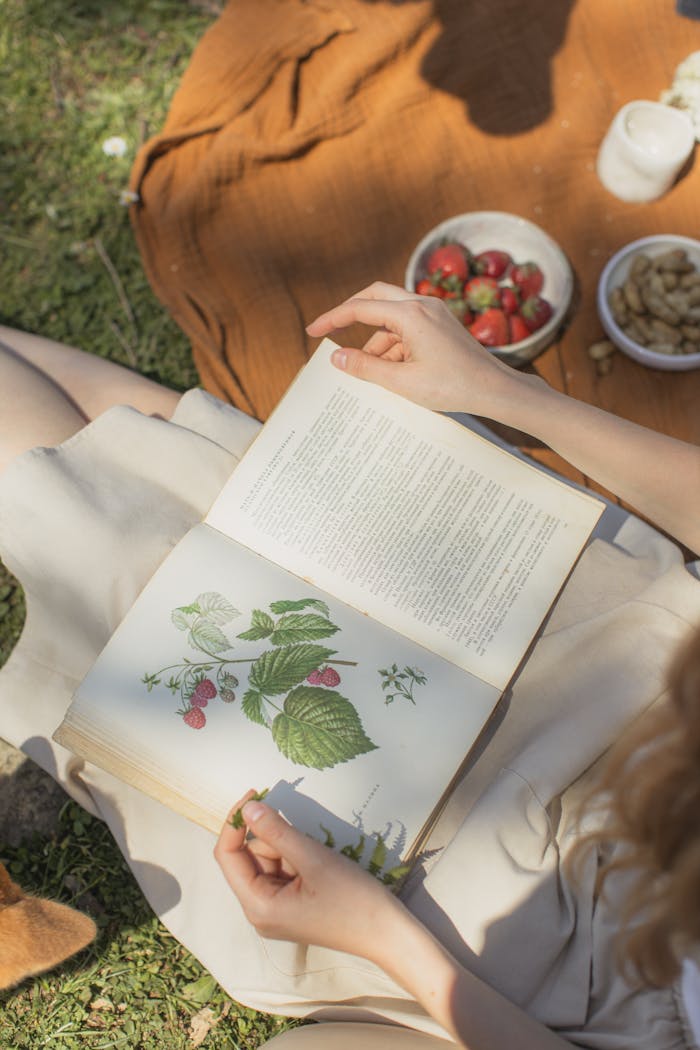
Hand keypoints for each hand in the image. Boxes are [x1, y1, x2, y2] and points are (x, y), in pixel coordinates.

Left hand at [214, 792, 405, 960]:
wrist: (387, 933)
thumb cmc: (352, 899)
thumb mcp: (313, 858)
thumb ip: (276, 831)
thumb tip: (249, 807)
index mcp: (257, 906)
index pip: (226, 856)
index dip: (235, 822)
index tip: (255, 794)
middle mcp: (259, 911)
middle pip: (248, 857)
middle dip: (273, 838)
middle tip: (304, 839)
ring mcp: (275, 910)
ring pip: (267, 861)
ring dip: (288, 848)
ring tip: (318, 860)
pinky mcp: (290, 906)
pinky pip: (282, 871)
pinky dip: (296, 858)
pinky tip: (318, 865)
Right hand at [306, 281, 535, 415]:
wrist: (494, 390)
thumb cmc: (452, 387)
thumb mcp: (402, 382)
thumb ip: (366, 367)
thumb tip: (337, 357)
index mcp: (411, 314)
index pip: (360, 308)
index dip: (332, 319)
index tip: (312, 331)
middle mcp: (422, 305)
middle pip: (375, 297)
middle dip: (351, 314)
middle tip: (330, 332)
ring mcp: (433, 313)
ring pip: (391, 317)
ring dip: (375, 341)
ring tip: (369, 373)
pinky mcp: (440, 325)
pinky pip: (407, 328)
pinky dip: (394, 346)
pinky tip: (391, 372)